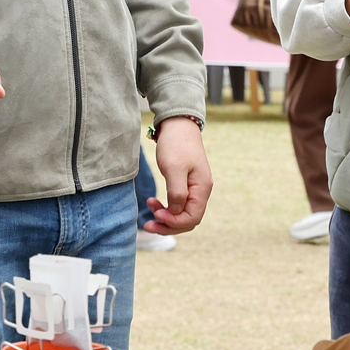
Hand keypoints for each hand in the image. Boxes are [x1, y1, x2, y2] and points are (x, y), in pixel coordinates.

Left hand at [143, 117, 211, 234]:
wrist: (177, 124)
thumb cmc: (176, 144)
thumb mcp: (174, 168)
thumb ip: (177, 193)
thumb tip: (176, 213)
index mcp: (202, 188)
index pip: (192, 218)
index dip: (174, 222)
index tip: (156, 215)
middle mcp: (201, 191)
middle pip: (188, 220)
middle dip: (168, 225)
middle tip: (147, 225)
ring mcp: (194, 189)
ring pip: (182, 214)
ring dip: (166, 218)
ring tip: (149, 213)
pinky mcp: (186, 185)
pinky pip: (178, 205)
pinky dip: (166, 208)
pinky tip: (153, 202)